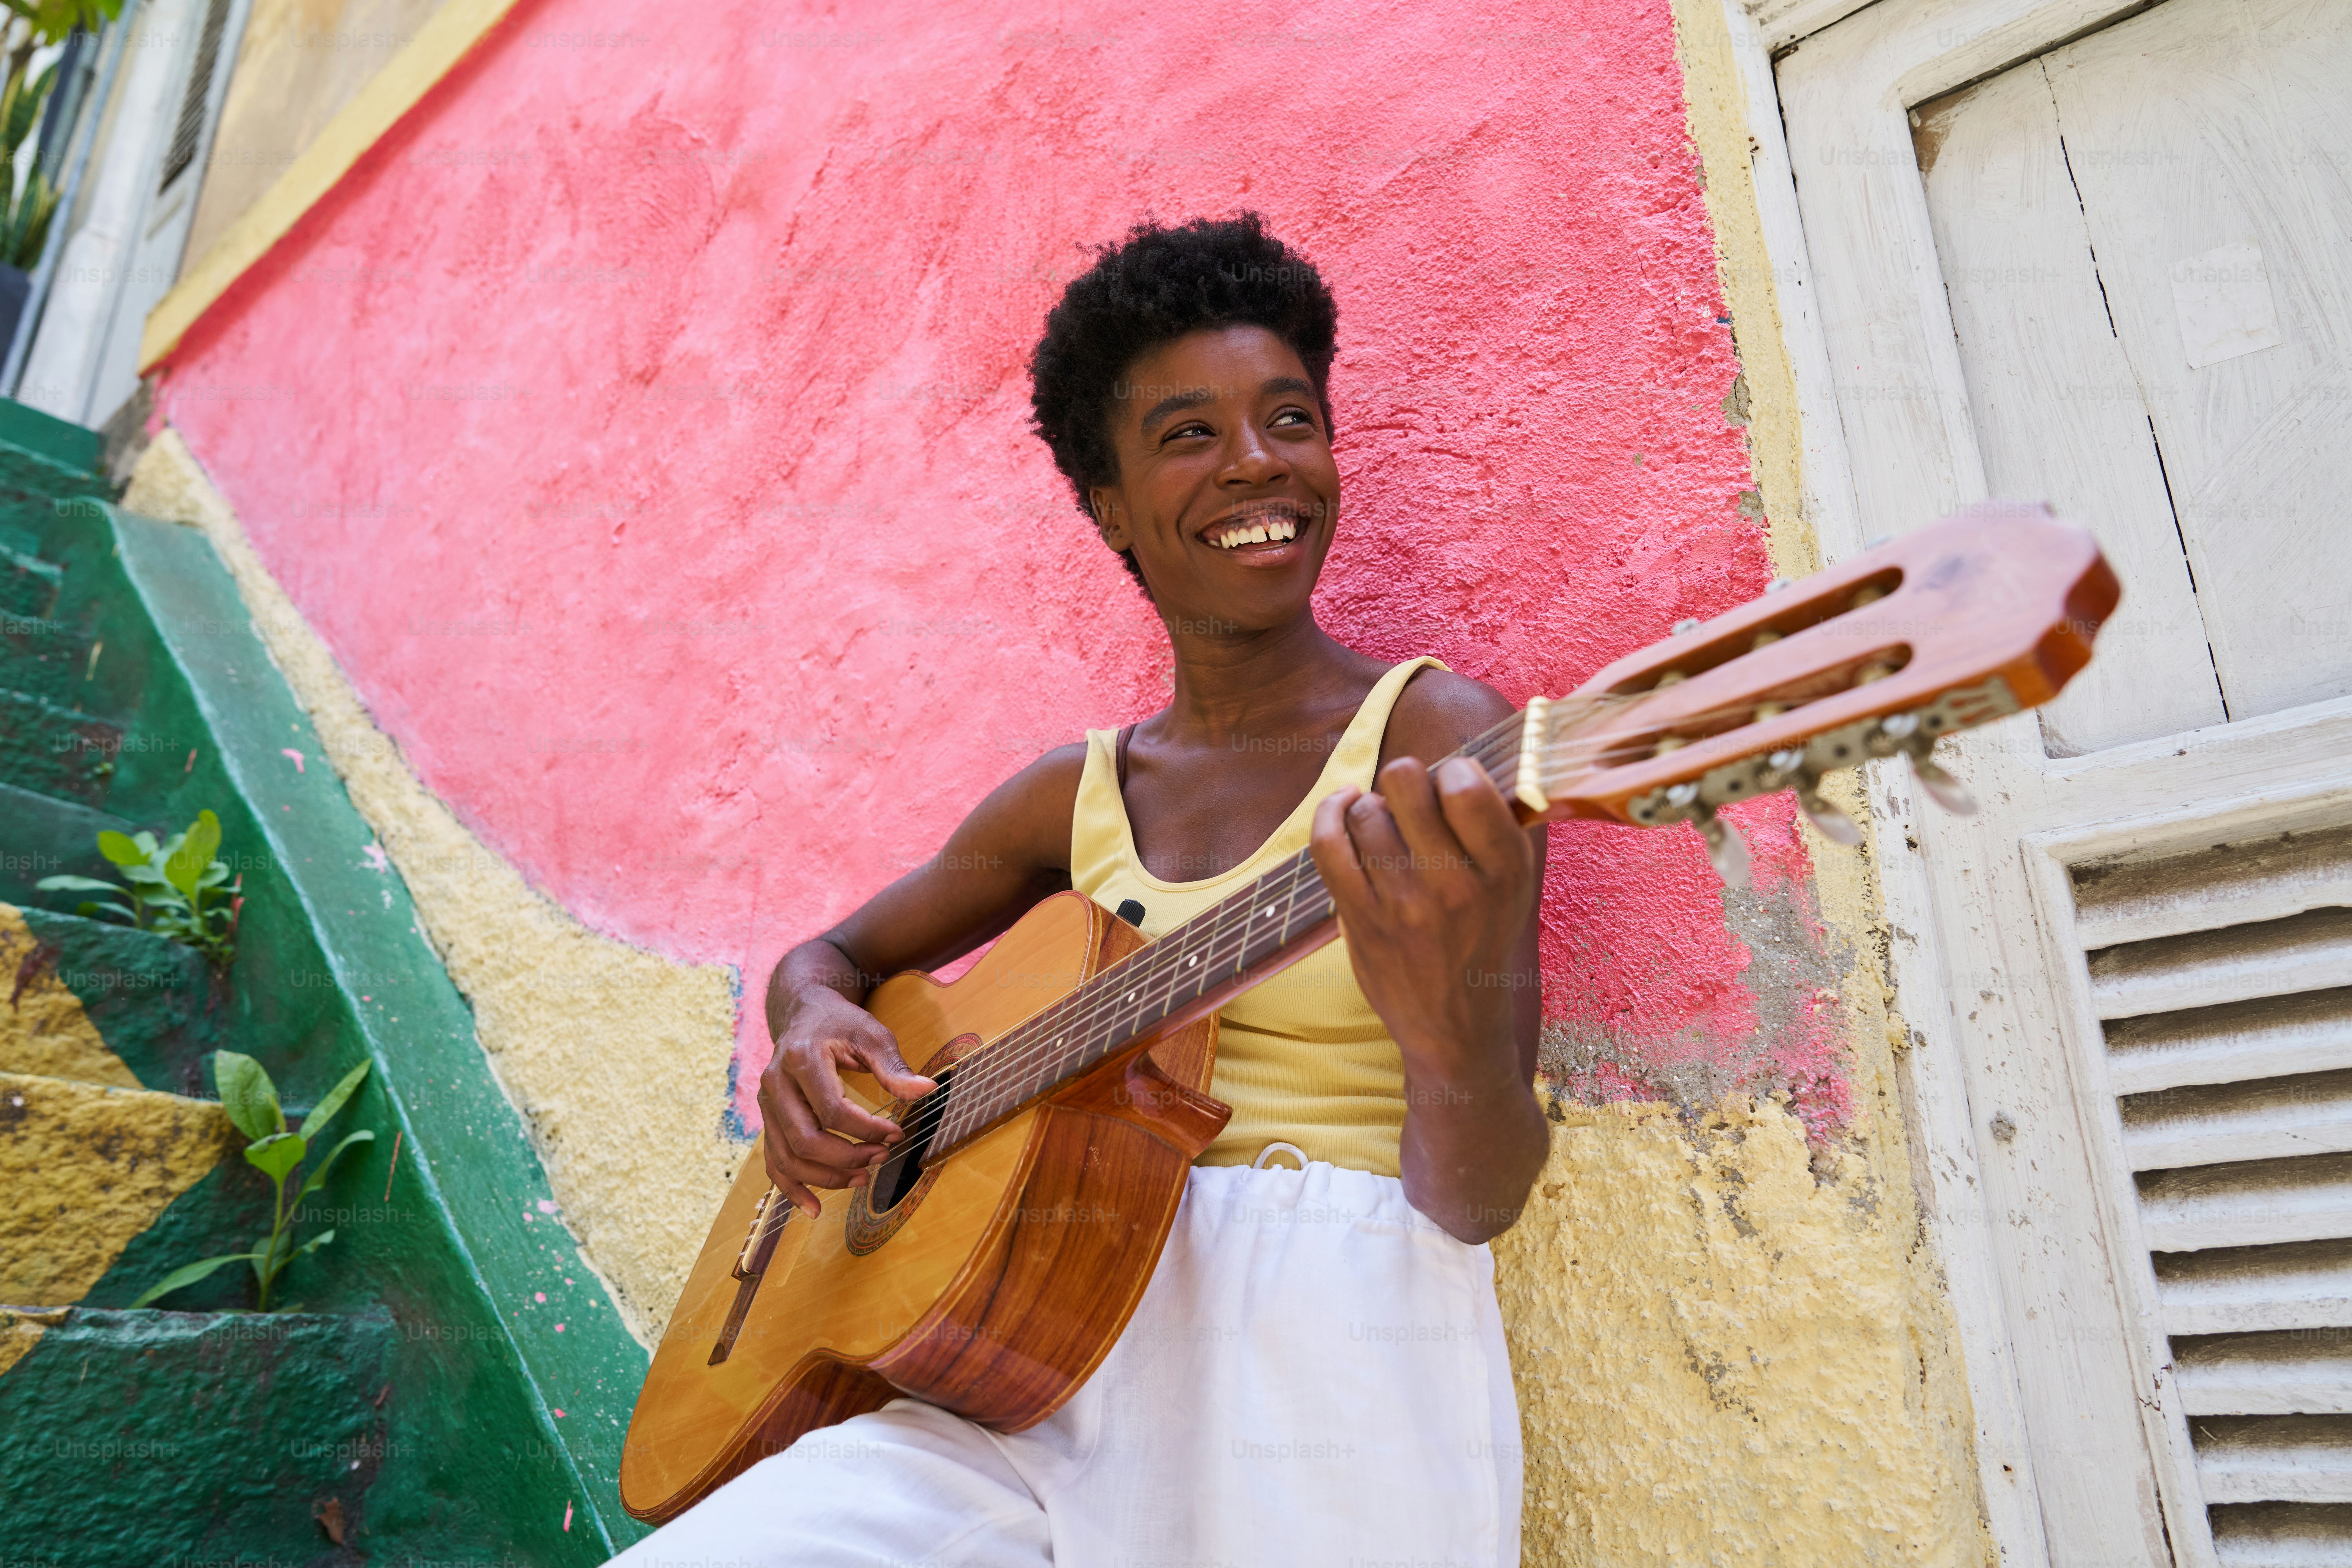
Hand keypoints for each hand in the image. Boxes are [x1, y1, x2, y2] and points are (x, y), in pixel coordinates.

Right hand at [758, 988, 936, 1217]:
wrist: (803, 1012)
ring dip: (825, 1177)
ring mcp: (767, 1104)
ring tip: (862, 1179)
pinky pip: (774, 1162)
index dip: (866, 1130)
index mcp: (801, 1059)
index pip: (832, 1110)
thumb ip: (894, 1065)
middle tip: (881, 1159)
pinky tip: (814, 1208)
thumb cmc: (840, 1023)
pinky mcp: (768, 1119)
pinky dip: (792, 1188)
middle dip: (847, 1158)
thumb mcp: (871, 1033)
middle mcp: (775, 1084)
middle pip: (806, 1139)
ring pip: (788, 1157)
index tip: (895, 1134)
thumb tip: (926, 1090)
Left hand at [1309, 755, 1537, 1087]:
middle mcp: (1455, 886)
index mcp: (1503, 871)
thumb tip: (1460, 763)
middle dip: (1406, 778)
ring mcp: (1403, 905)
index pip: (1466, 784)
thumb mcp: (1513, 887)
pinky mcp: (1361, 920)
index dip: (1452, 771)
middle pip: (1407, 783)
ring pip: (1366, 812)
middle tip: (1411, 796)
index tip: (1450, 786)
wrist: (1454, 1026)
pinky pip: (1330, 845)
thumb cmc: (1482, 941)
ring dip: (1371, 807)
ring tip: (1384, 821)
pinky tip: (1344, 807)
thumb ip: (1494, 827)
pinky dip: (1331, 814)